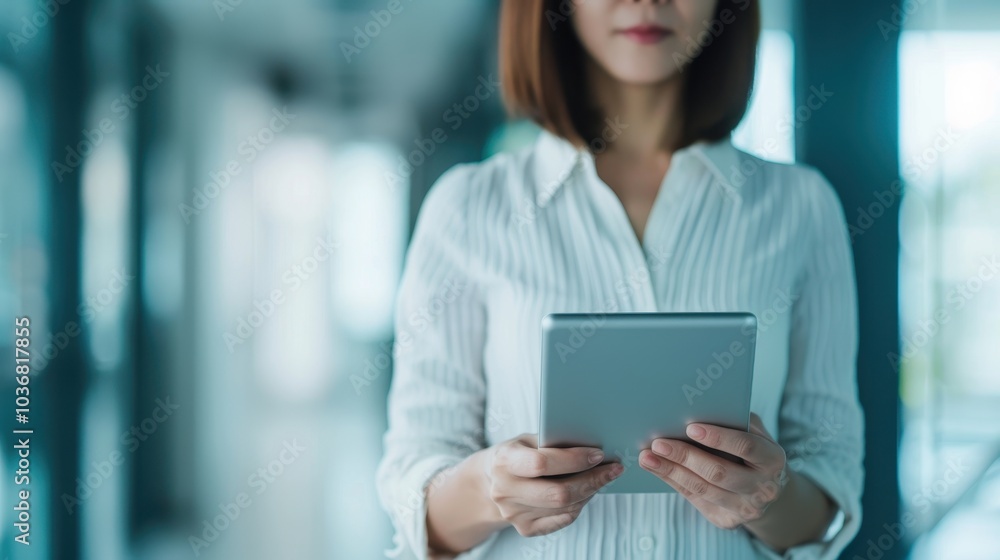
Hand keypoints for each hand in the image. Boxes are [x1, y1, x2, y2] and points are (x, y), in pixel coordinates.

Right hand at [484, 434, 623, 536]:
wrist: (492, 481)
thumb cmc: (518, 453)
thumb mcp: (528, 439)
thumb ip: (553, 442)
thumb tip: (593, 445)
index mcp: (504, 461)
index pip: (542, 464)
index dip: (573, 460)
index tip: (598, 454)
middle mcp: (504, 490)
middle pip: (557, 493)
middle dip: (591, 480)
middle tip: (613, 469)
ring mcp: (513, 513)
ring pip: (564, 508)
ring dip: (590, 492)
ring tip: (603, 477)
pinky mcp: (524, 528)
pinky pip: (562, 519)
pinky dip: (580, 505)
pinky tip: (588, 492)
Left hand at [638, 413, 788, 529]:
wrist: (768, 491)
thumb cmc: (752, 451)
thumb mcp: (753, 432)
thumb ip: (734, 421)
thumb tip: (697, 407)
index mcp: (772, 459)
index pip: (746, 446)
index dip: (718, 437)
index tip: (690, 427)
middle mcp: (763, 487)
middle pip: (718, 472)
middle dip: (685, 456)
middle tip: (658, 443)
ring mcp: (746, 508)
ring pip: (702, 489)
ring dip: (670, 471)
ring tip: (647, 456)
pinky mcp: (727, 520)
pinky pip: (695, 499)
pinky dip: (673, 481)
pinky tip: (657, 468)